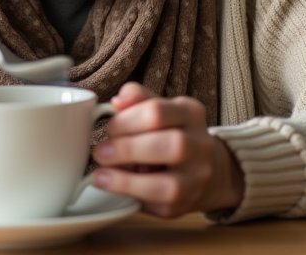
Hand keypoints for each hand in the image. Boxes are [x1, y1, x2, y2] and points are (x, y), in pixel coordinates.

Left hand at [91, 82, 243, 217]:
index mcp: (191, 113)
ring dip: (128, 181)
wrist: (204, 168)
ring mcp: (196, 178)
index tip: (109, 128)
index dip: (126, 120)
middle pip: (172, 146)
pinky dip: (132, 196)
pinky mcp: (183, 204)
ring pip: (169, 185)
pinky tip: (114, 187)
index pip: (158, 112)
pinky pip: (158, 205)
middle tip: (101, 152)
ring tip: (101, 175)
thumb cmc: (170, 132)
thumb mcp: (158, 108)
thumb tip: (118, 101)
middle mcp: (200, 146)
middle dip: (129, 149)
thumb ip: (138, 100)